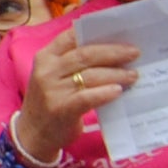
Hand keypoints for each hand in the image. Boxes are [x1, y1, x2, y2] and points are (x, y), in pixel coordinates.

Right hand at [15, 26, 141, 156]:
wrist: (33, 135)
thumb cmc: (50, 102)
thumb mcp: (52, 77)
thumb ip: (72, 63)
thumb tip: (110, 52)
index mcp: (45, 57)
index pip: (71, 37)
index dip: (96, 32)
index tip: (119, 32)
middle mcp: (47, 71)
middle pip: (85, 54)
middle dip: (113, 52)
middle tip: (134, 53)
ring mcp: (53, 90)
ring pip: (90, 75)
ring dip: (115, 73)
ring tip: (133, 75)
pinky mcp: (61, 109)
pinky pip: (88, 97)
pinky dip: (105, 92)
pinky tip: (118, 91)